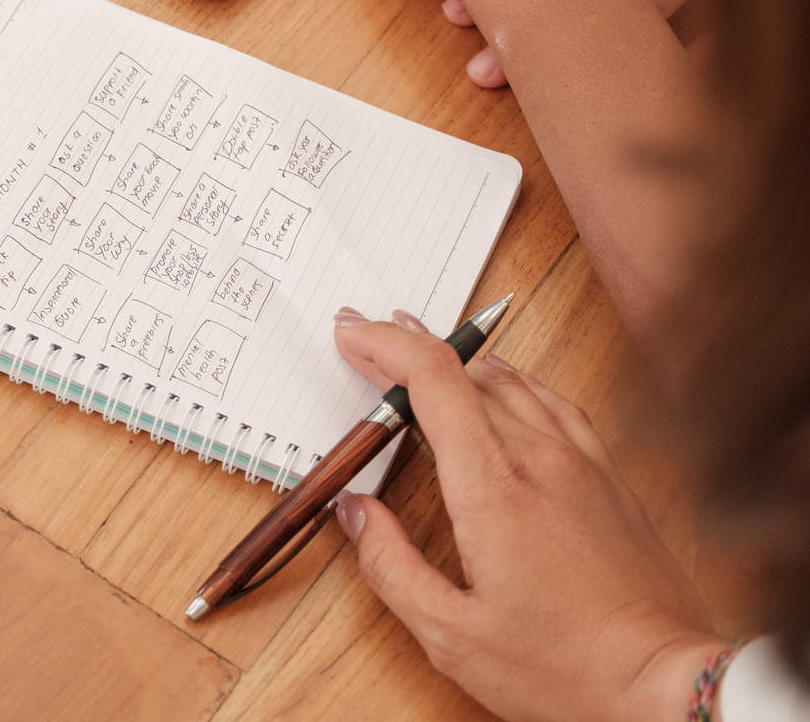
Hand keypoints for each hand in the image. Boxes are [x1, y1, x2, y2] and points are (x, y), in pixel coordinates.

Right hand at [332, 311, 715, 721]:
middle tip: (368, 347)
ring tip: (422, 358)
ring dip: (457, 361)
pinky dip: (512, 381)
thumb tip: (355, 512)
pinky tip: (503, 387)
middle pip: (464, 369)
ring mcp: (578, 459)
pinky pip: (553, 401)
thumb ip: (393, 567)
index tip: (351, 334)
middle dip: (406, 348)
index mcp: (492, 486)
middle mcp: (537, 455)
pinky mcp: (607, 473)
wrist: (663, 680)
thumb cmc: (567, 668)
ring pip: (508, 378)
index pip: (432, 377)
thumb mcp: (454, 636)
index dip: (384, 344)